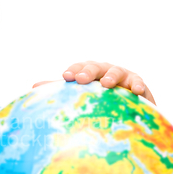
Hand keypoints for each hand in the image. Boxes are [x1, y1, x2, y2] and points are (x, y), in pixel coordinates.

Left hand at [32, 61, 154, 104]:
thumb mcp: (81, 95)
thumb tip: (34, 87)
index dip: (73, 70)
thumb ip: (61, 91)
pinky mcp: (137, 83)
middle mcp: (104, 70)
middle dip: (88, 71)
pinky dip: (137, 85)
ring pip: (116, 72)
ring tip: (107, 84)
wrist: (127, 107)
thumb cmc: (98, 99)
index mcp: (89, 72)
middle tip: (81, 79)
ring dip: (111, 76)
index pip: (79, 67)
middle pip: (95, 67)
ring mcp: (122, 75)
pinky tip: (136, 91)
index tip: (65, 77)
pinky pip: (138, 82)